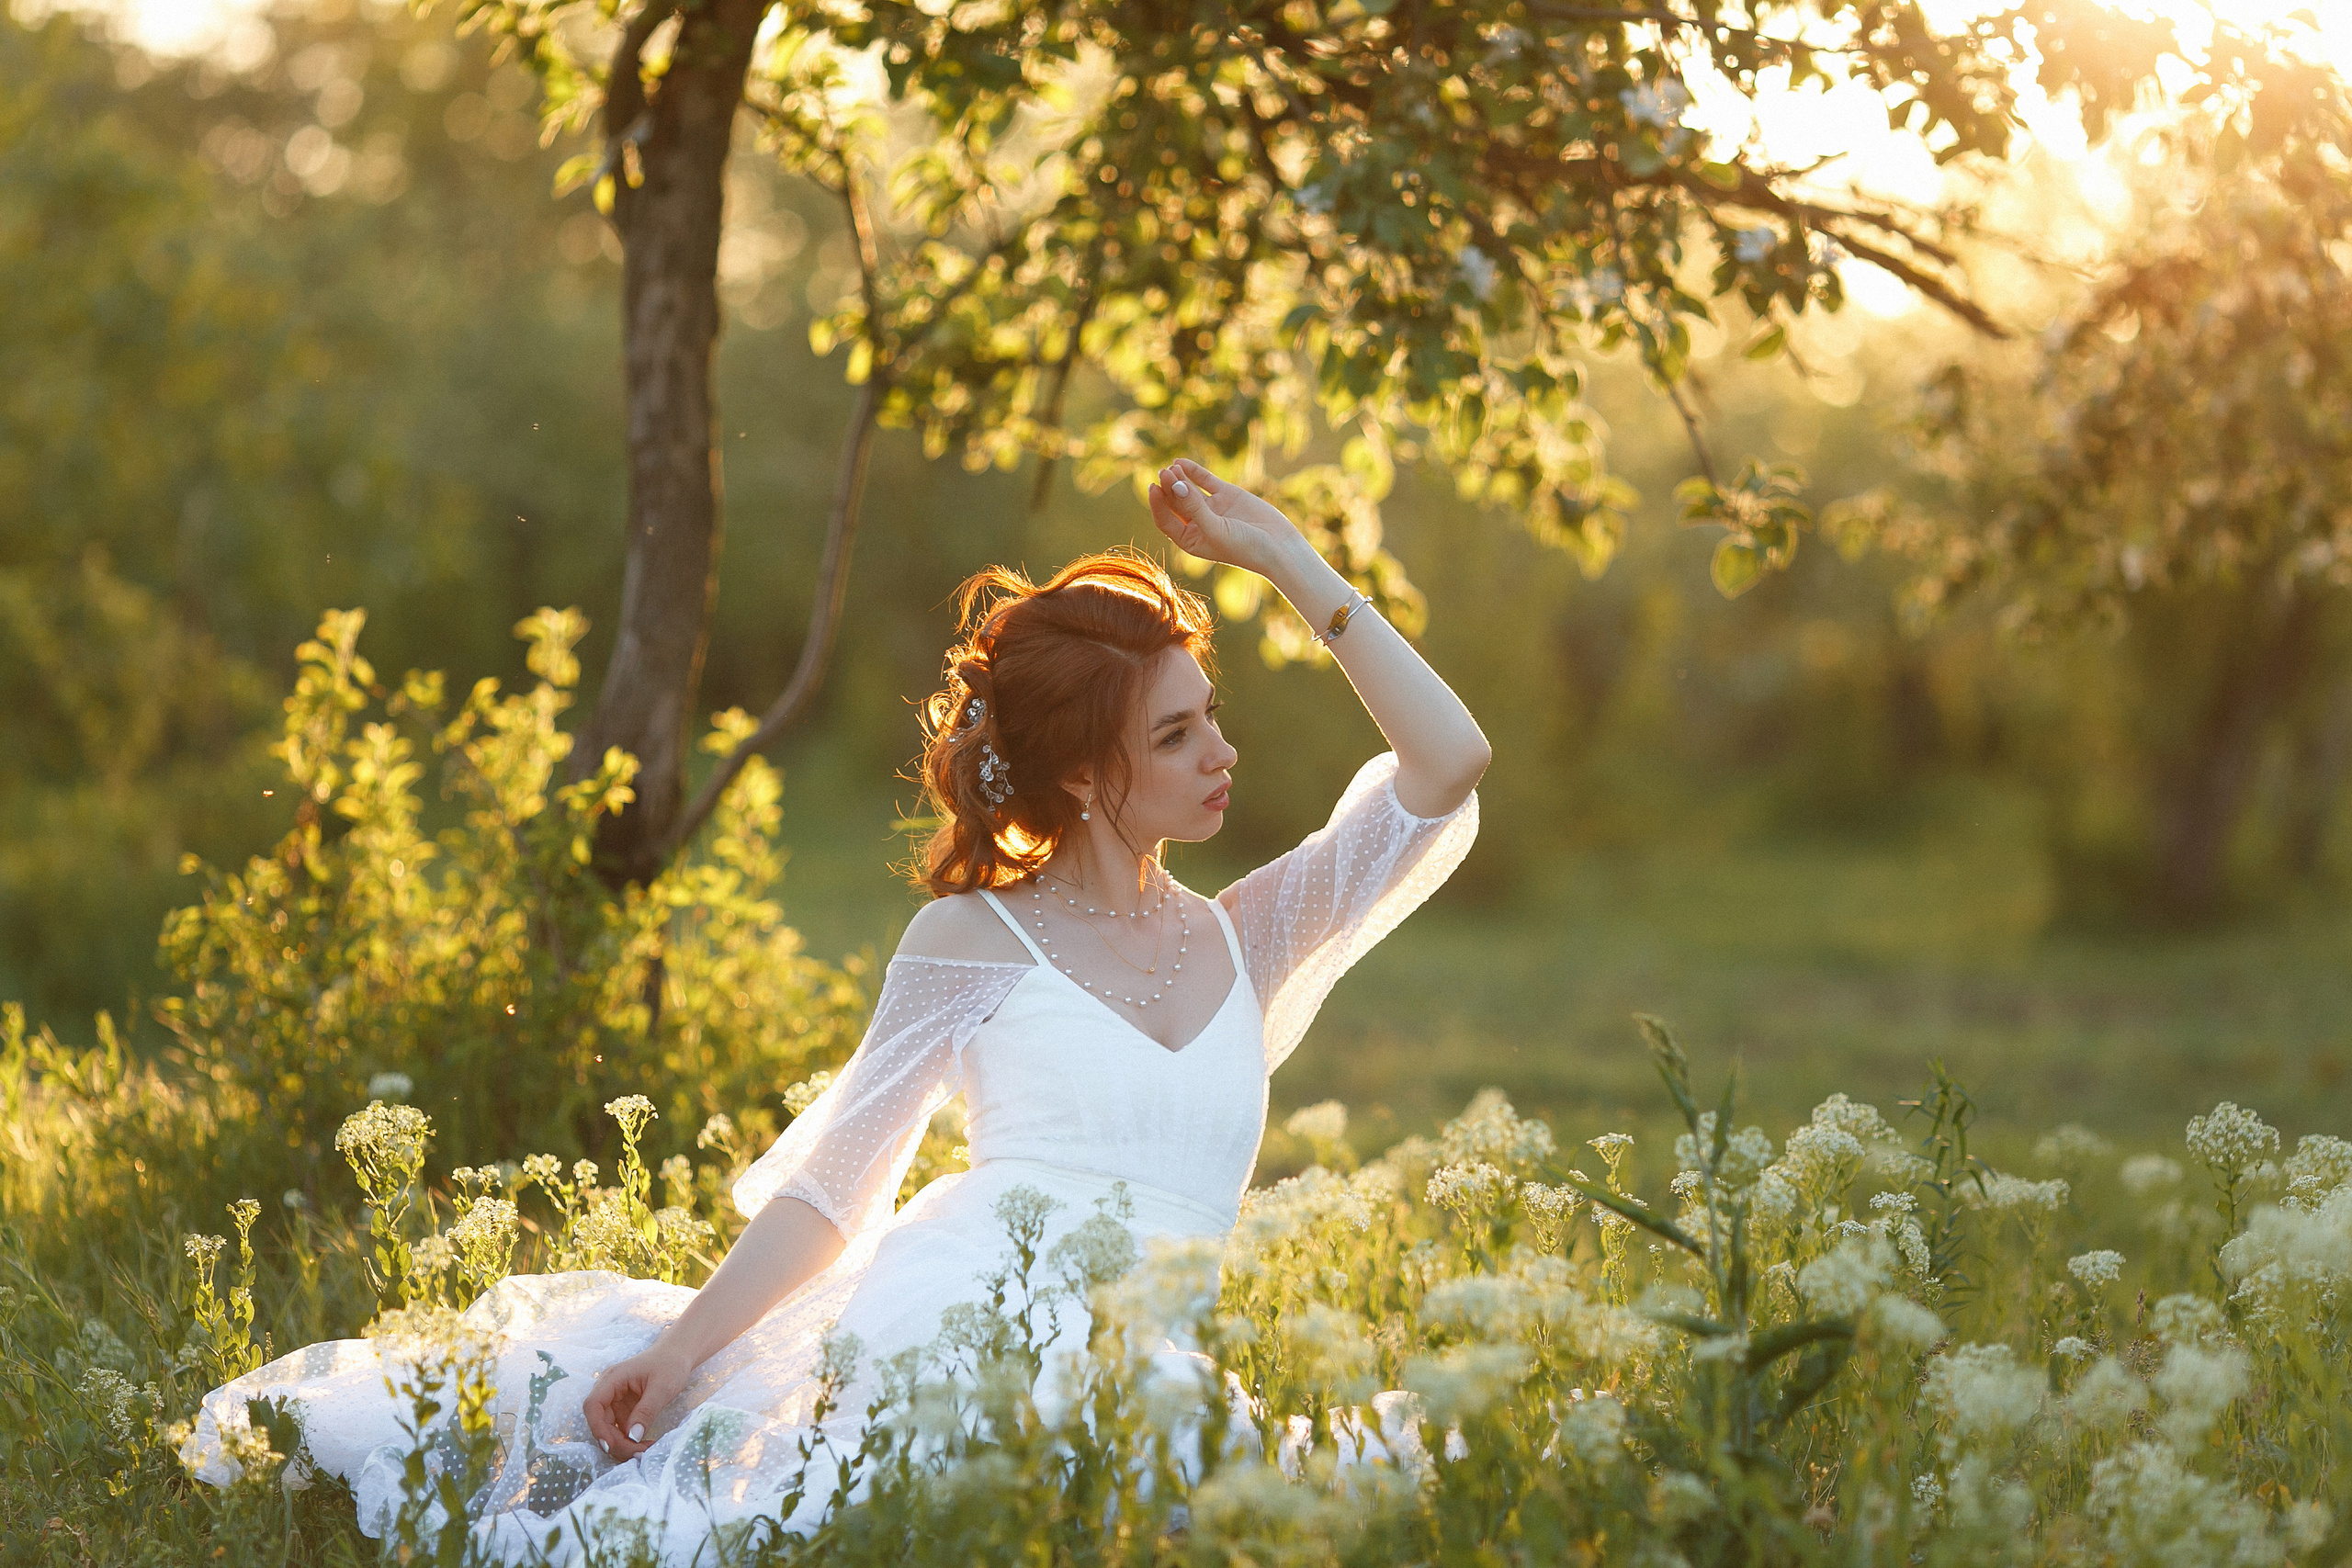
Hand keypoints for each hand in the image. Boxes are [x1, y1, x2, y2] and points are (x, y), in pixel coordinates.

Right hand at [583, 1344, 692, 1461]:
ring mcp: (615, 1400)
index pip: (593, 1405)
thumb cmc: (670, 1365)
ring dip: (622, 1444)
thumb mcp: (662, 1388)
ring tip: (643, 1451)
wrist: (677, 1355)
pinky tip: (644, 1445)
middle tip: (638, 1453)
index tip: (611, 1446)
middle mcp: (609, 1390)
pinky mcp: (623, 1409)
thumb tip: (633, 1437)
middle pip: (600, 1422)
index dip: (597, 1428)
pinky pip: (620, 1429)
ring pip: (609, 1429)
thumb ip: (646, 1411)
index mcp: (612, 1379)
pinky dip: (629, 1440)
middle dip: (615, 1441)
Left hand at [1145, 459, 1304, 575]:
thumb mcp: (1215, 529)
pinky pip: (1205, 481)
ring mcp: (1212, 508)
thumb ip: (1194, 507)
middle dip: (1168, 487)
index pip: (1166, 520)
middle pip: (1175, 502)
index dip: (1158, 504)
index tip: (1154, 487)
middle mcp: (1198, 524)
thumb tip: (1175, 484)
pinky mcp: (1226, 495)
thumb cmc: (1245, 548)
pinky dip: (1193, 471)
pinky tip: (1180, 461)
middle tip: (1164, 473)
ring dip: (1179, 478)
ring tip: (1171, 467)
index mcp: (1190, 541)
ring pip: (1188, 489)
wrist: (1279, 547)